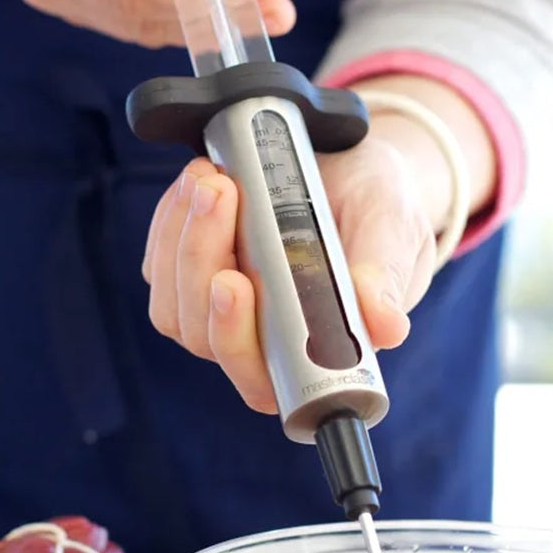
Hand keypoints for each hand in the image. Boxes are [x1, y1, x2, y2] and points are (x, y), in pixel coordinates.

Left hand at [141, 134, 439, 413]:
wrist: (357, 173)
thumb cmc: (380, 215)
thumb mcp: (393, 235)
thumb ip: (385, 280)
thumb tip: (385, 327)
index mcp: (311, 356)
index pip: (259, 379)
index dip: (236, 339)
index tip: (234, 282)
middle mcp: (260, 344)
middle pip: (202, 334)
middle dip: (201, 260)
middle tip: (221, 193)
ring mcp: (219, 313)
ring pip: (172, 304)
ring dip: (181, 238)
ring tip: (210, 179)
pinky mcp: (192, 277)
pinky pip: (159, 267)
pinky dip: (170, 222)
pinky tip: (196, 184)